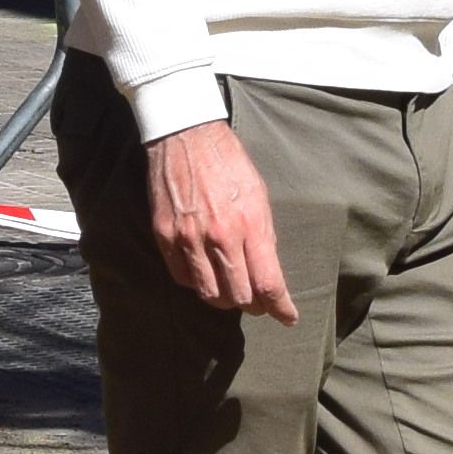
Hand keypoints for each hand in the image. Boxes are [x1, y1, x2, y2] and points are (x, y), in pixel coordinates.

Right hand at [145, 115, 293, 322]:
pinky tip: (206, 274)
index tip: (288, 317)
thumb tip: (266, 270)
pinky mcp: (165, 236)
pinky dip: (197, 283)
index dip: (280, 307)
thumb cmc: (228, 163)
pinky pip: (182, 278)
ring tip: (231, 293)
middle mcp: (219, 236)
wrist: (185, 136)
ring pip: (209, 293)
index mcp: (249, 224)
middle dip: (253, 305)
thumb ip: (263, 236)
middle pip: (239, 296)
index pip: (268, 283)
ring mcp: (188, 238)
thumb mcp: (259, 196)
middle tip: (257, 302)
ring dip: (224, 299)